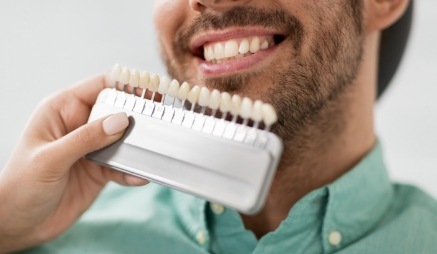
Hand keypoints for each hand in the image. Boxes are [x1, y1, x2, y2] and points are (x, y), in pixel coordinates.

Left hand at [0, 74, 147, 251]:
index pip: (99, 86)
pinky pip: (123, 165)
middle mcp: (80, 125)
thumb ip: (86, 139)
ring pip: (124, 139)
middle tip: (159, 121)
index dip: (125, 85)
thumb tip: (120, 121)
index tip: (150, 89)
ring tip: (152, 151)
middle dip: (137, 116)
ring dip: (138, 146)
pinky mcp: (100, 169)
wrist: (19, 224)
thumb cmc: (20, 187)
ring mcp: (92, 148)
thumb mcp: (51, 159)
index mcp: (62, 111)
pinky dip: (132, 170)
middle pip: (117, 111)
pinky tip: (139, 176)